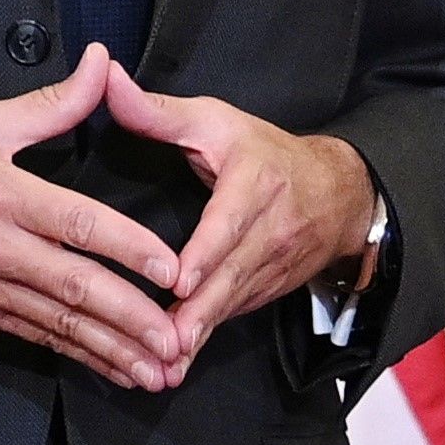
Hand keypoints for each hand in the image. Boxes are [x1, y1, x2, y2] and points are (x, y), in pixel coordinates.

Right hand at [0, 43, 191, 393]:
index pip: (77, 224)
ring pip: (59, 324)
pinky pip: (36, 338)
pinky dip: (77, 356)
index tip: (172, 269)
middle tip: (178, 341)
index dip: (129, 248)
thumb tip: (103, 63)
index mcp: (3, 195)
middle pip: (75, 288)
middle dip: (132, 319)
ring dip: (112, 350)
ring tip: (159, 370)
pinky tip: (112, 369)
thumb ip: (52, 102)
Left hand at [102, 70, 376, 350]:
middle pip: (230, 275)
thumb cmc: (263, 152)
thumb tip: (106, 79)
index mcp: (255, 182)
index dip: (206, 254)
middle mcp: (269, 229)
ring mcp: (272, 264)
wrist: (338, 190)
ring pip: (230, 304)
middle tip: (164, 343)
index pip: (229, 222)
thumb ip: (157, 111)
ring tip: (164, 366)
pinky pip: (232, 316)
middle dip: (198, 313)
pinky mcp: (267, 289)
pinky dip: (206, 339)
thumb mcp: (215, 121)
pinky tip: (176, 364)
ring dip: (198, 335)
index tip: (179, 280)